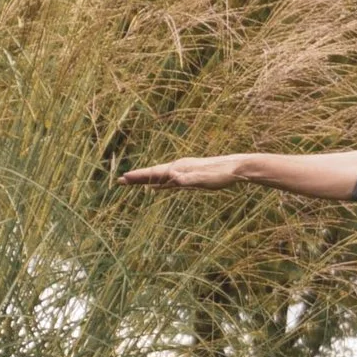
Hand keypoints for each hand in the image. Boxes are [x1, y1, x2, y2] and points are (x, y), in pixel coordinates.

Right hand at [119, 155, 247, 189]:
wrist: (237, 169)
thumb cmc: (221, 175)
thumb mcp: (203, 179)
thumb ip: (187, 179)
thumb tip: (172, 178)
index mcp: (179, 168)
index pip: (154, 173)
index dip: (139, 177)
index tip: (123, 179)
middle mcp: (179, 168)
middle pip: (153, 174)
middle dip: (137, 178)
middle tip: (120, 181)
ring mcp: (184, 172)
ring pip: (160, 177)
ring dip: (146, 180)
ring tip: (132, 183)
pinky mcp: (190, 177)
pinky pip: (170, 181)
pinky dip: (160, 184)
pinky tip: (157, 187)